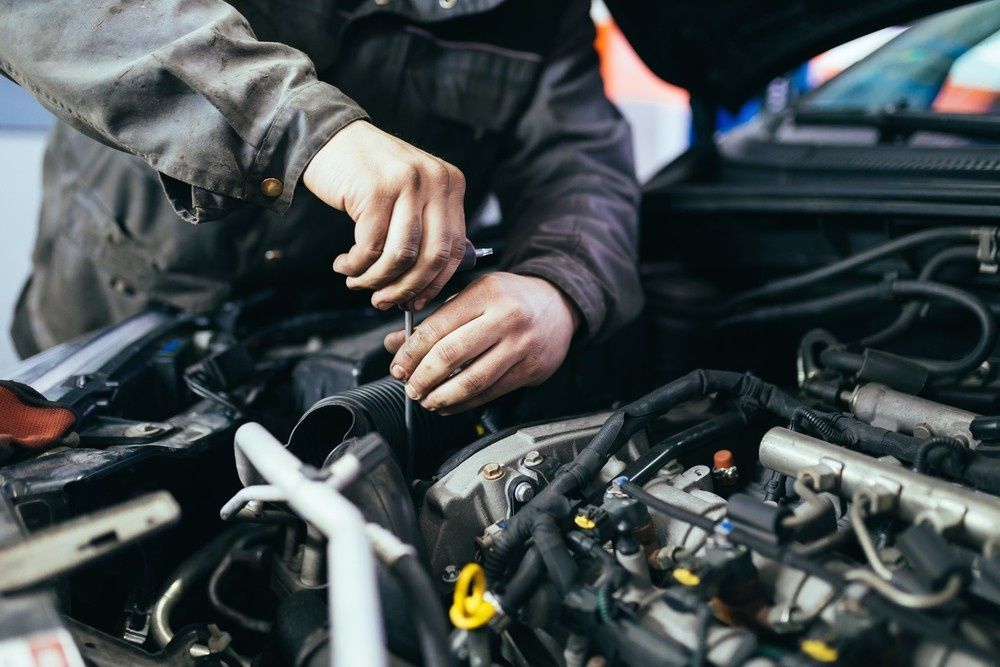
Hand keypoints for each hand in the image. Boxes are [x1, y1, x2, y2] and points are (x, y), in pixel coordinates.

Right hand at [303, 120, 467, 309]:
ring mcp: (407, 183)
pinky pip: (370, 247)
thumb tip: (425, 287)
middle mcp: (435, 181)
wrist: (328, 137)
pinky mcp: (376, 190)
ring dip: (376, 279)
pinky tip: (344, 265)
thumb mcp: (409, 195)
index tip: (415, 301)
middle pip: (432, 256)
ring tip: (357, 282)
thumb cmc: (367, 174)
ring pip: (401, 256)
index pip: (455, 248)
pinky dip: (355, 265)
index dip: (435, 283)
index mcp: (451, 184)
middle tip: (382, 301)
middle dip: (406, 288)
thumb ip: (425, 229)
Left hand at [384, 273, 580, 414]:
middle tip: (409, 386)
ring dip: (442, 396)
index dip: (411, 352)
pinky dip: (464, 404)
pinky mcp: (531, 369)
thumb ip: (436, 319)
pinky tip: (448, 405)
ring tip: (426, 399)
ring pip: (472, 380)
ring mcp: (521, 346)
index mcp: (486, 294)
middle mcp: (506, 318)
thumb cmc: (511, 298)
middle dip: (423, 377)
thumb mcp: (473, 295)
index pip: (438, 327)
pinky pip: (491, 393)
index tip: (398, 366)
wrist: (559, 304)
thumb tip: (397, 344)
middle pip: (452, 354)